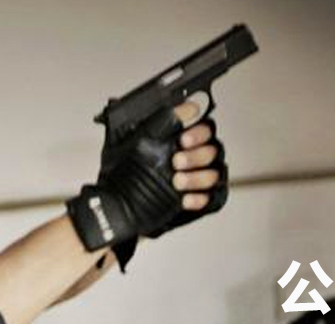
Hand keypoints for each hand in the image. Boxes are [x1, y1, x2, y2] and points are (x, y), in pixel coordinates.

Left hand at [65, 99, 227, 252]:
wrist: (119, 205)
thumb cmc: (124, 172)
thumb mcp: (134, 141)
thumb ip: (159, 121)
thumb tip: (185, 106)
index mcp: (182, 138)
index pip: (205, 128)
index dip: (197, 132)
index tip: (183, 139)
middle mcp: (194, 156)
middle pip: (213, 149)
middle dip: (196, 155)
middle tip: (176, 161)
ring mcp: (199, 178)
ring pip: (215, 173)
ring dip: (197, 177)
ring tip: (177, 181)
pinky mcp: (201, 199)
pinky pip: (214, 197)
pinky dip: (200, 198)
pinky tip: (184, 199)